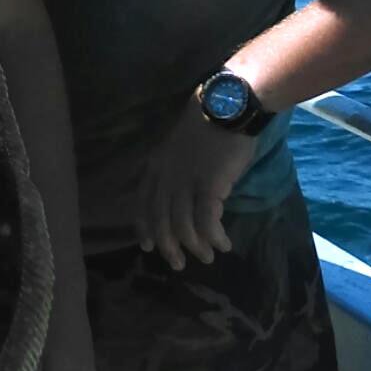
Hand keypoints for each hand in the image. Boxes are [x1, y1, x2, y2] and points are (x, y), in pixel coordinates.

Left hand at [135, 97, 257, 269]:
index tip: (147, 247)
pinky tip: (223, 244)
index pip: (143, 204)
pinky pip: (207, 222)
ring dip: (195, 247)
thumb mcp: (179, 146)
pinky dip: (214, 237)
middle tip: (177, 264)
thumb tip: (184, 194)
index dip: (144, 228)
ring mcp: (185, 183)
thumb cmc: (208, 122)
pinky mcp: (209, 186)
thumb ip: (176, 170)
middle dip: (168, 247)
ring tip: (207, 257)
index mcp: (155, 166)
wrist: (227, 106)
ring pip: (182, 227)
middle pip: (161, 222)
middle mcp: (166, 178)